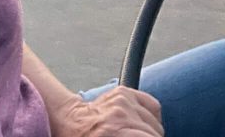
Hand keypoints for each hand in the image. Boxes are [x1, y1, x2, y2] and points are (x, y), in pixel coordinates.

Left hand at [47, 86, 163, 136]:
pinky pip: (152, 105)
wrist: (69, 121)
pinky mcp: (124, 91)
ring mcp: (123, 100)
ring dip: (151, 131)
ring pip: (155, 122)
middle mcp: (120, 114)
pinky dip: (152, 117)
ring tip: (137, 135)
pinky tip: (142, 124)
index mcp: (114, 131)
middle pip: (155, 132)